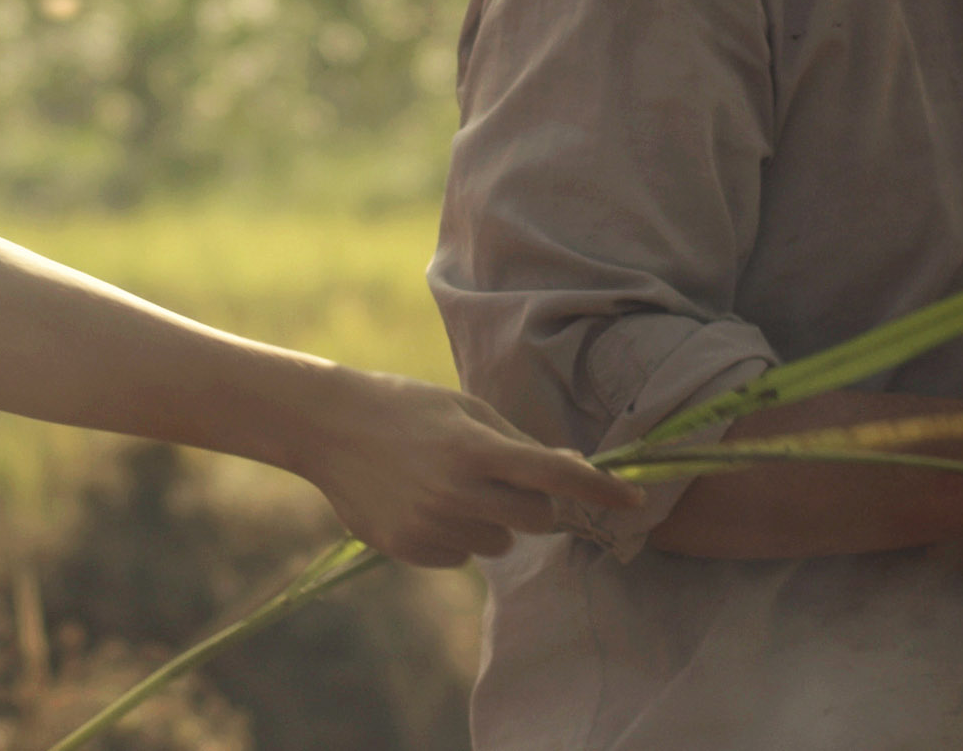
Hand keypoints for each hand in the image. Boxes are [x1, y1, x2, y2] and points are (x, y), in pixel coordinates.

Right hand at [286, 367, 642, 566]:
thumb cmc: (406, 407)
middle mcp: (458, 490)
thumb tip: (571, 465)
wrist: (328, 426)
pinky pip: (462, 556)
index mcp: (476, 447)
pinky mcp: (410, 548)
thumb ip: (517, 442)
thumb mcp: (464, 411)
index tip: (634, 500)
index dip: (600, 488)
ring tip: (449, 485)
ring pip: (499, 541)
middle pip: (537, 518)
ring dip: (492, 520)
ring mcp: (432, 524)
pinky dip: (457, 536)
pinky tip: (424, 504)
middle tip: (502, 476)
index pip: (556, 474)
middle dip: (534, 501)